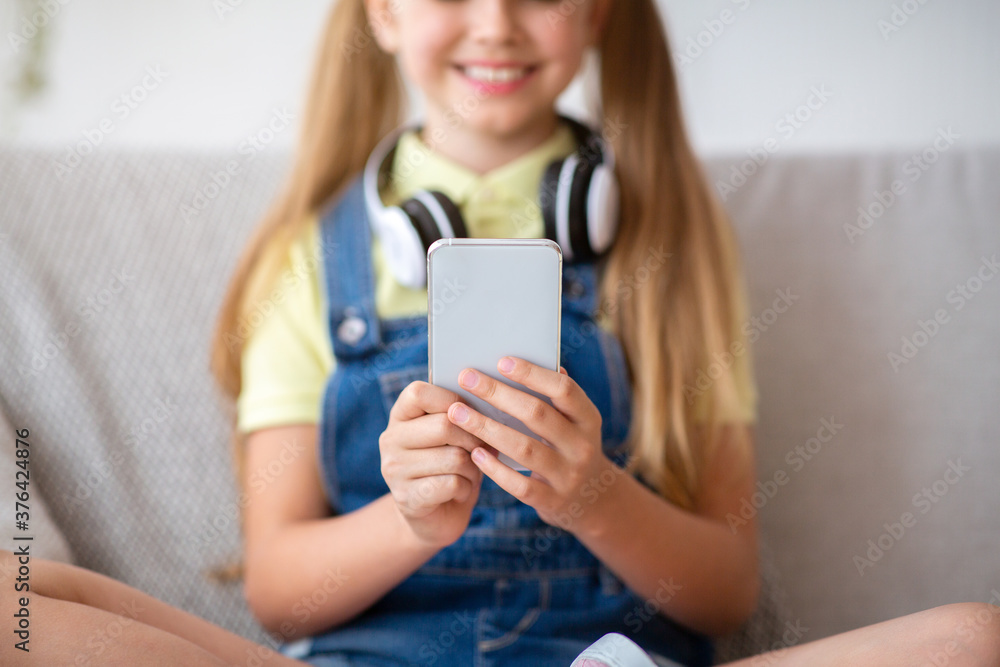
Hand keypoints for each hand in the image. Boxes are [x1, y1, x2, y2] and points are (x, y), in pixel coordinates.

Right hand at [379, 381, 486, 548]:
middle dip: (474, 439)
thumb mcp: (453, 436)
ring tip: (469, 474)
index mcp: (399, 416)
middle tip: (482, 450)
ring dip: (473, 468)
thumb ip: (461, 417)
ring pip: (454, 457)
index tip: (470, 412)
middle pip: (444, 425)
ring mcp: (395, 470)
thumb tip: (489, 406)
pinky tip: (460, 492)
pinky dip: (466, 488)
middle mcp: (390, 440)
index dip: (451, 399)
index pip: (418, 392)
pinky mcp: (407, 498)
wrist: (434, 517)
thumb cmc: (451, 466)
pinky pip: (452, 483)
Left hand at [446, 357, 622, 534]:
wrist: (591, 499)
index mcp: (588, 418)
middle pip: (537, 414)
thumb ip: (551, 397)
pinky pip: (519, 484)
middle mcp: (582, 445)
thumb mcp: (573, 422)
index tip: (501, 361)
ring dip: (486, 427)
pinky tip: (474, 453)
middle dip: (498, 394)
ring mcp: (568, 475)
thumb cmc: (568, 446)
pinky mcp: (551, 500)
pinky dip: (495, 468)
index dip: (532, 374)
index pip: (563, 389)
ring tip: (457, 413)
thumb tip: (515, 362)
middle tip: (467, 378)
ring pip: (523, 448)